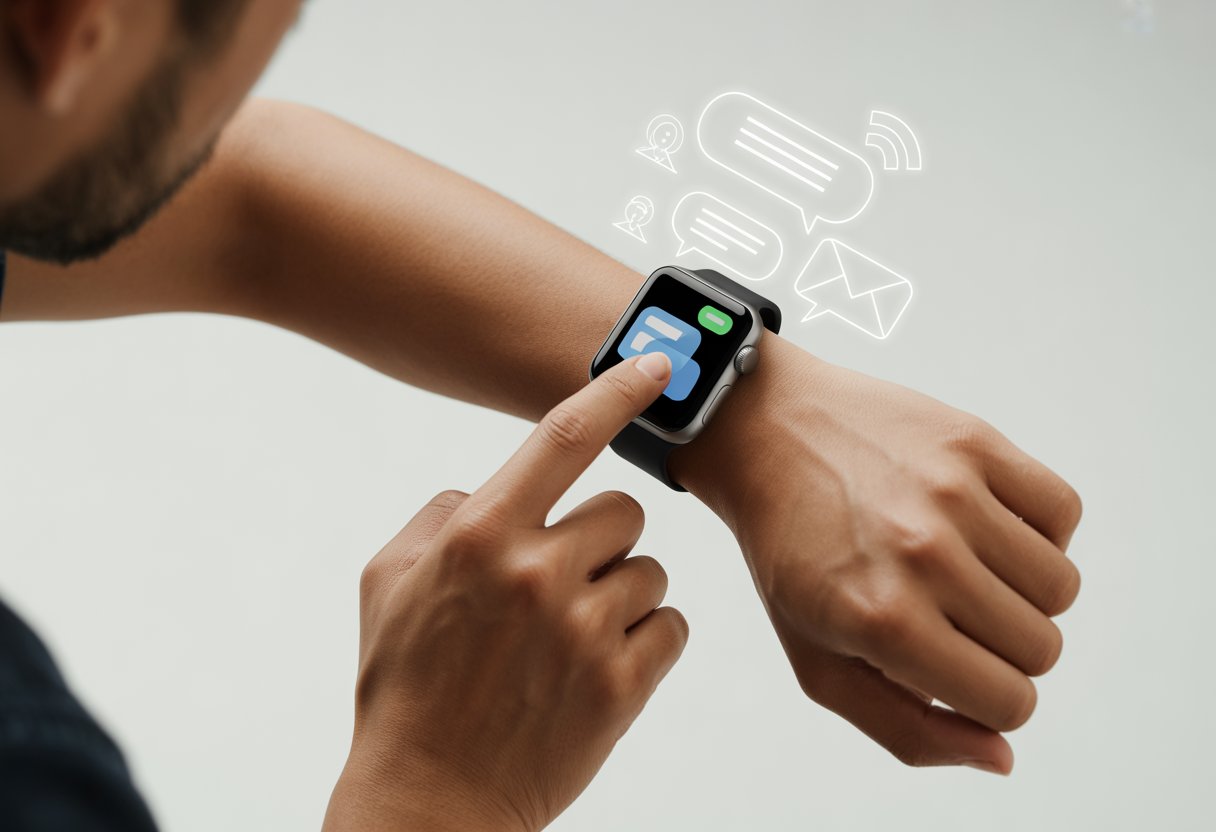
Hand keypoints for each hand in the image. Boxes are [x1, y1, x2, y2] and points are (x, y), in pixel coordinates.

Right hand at [323, 352, 687, 831]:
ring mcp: (585, 630)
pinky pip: (671, 627)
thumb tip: (488, 486)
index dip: (617, 389)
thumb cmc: (404, 688)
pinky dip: (645, 642)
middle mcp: (538, 572)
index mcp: (480, 535)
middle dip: (603, 539)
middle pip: (626, 511)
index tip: (657, 363)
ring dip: (622, 594)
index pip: (564, 436)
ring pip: (652, 571)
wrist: (432, 797)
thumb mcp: (386, 583)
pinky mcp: (622, 685)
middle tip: (565, 582)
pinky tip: (596, 668)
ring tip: (570, 638)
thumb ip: (440, 516)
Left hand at [673, 338, 1081, 773]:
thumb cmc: (790, 557)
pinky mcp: (974, 440)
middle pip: (1041, 647)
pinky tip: (983, 525)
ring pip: (1061, 586)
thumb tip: (1002, 756)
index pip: (1009, 702)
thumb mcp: (820, 662)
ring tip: (963, 568)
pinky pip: (1063, 511)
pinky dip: (1039, 529)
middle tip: (946, 613)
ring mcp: (953, 492)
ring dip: (1023, 590)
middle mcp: (923, 556)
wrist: (765, 434)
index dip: (988, 698)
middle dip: (1002, 647)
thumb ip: (908, 730)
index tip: (953, 668)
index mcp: (883, 621)